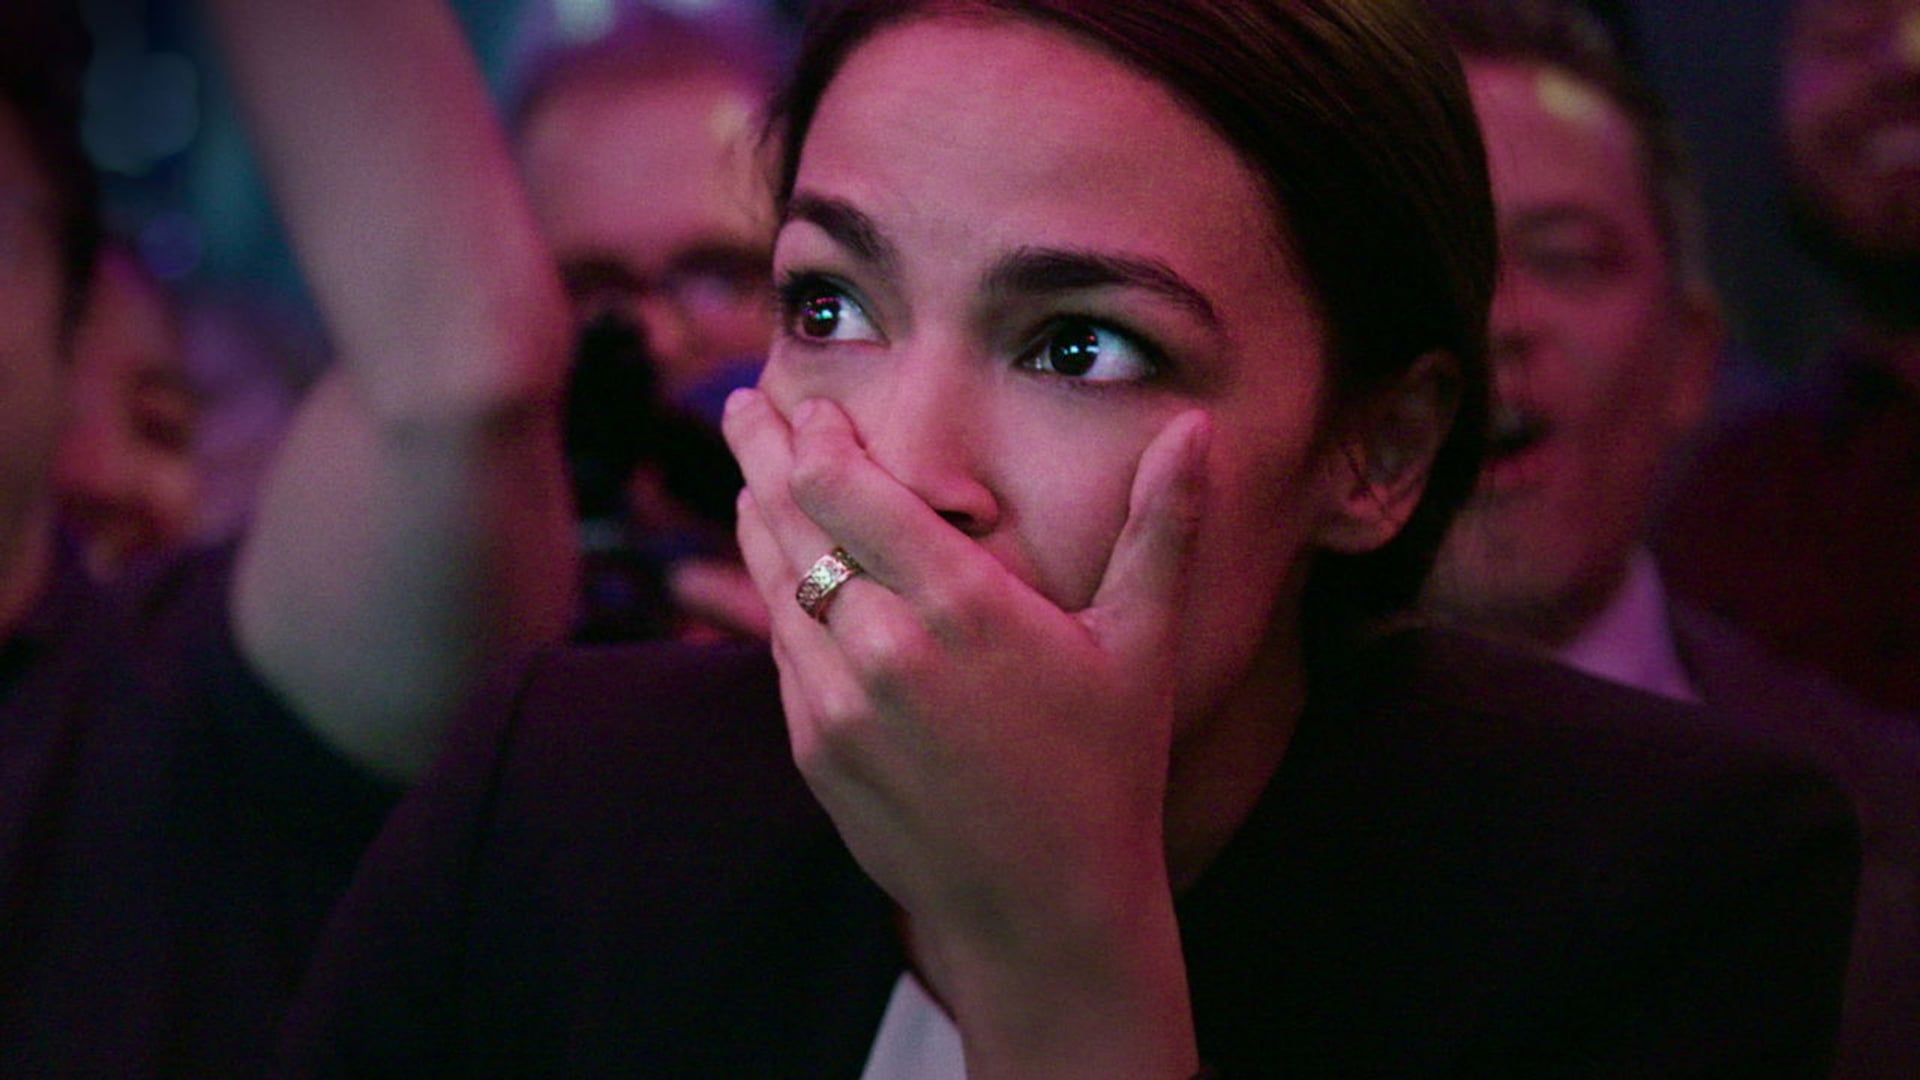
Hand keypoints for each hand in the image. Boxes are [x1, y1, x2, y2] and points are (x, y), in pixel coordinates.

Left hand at [722, 388, 1208, 1078]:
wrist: (1045, 910)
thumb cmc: (1107, 772)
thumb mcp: (1141, 643)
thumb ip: (1159, 525)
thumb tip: (1194, 428)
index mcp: (961, 604)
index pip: (851, 490)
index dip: (819, 440)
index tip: (810, 407)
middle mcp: (884, 645)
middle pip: (794, 523)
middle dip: (764, 454)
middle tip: (746, 405)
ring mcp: (839, 703)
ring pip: (777, 586)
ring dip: (759, 521)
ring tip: (748, 475)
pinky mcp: (815, 751)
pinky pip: (783, 654)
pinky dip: (776, 601)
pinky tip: (779, 574)